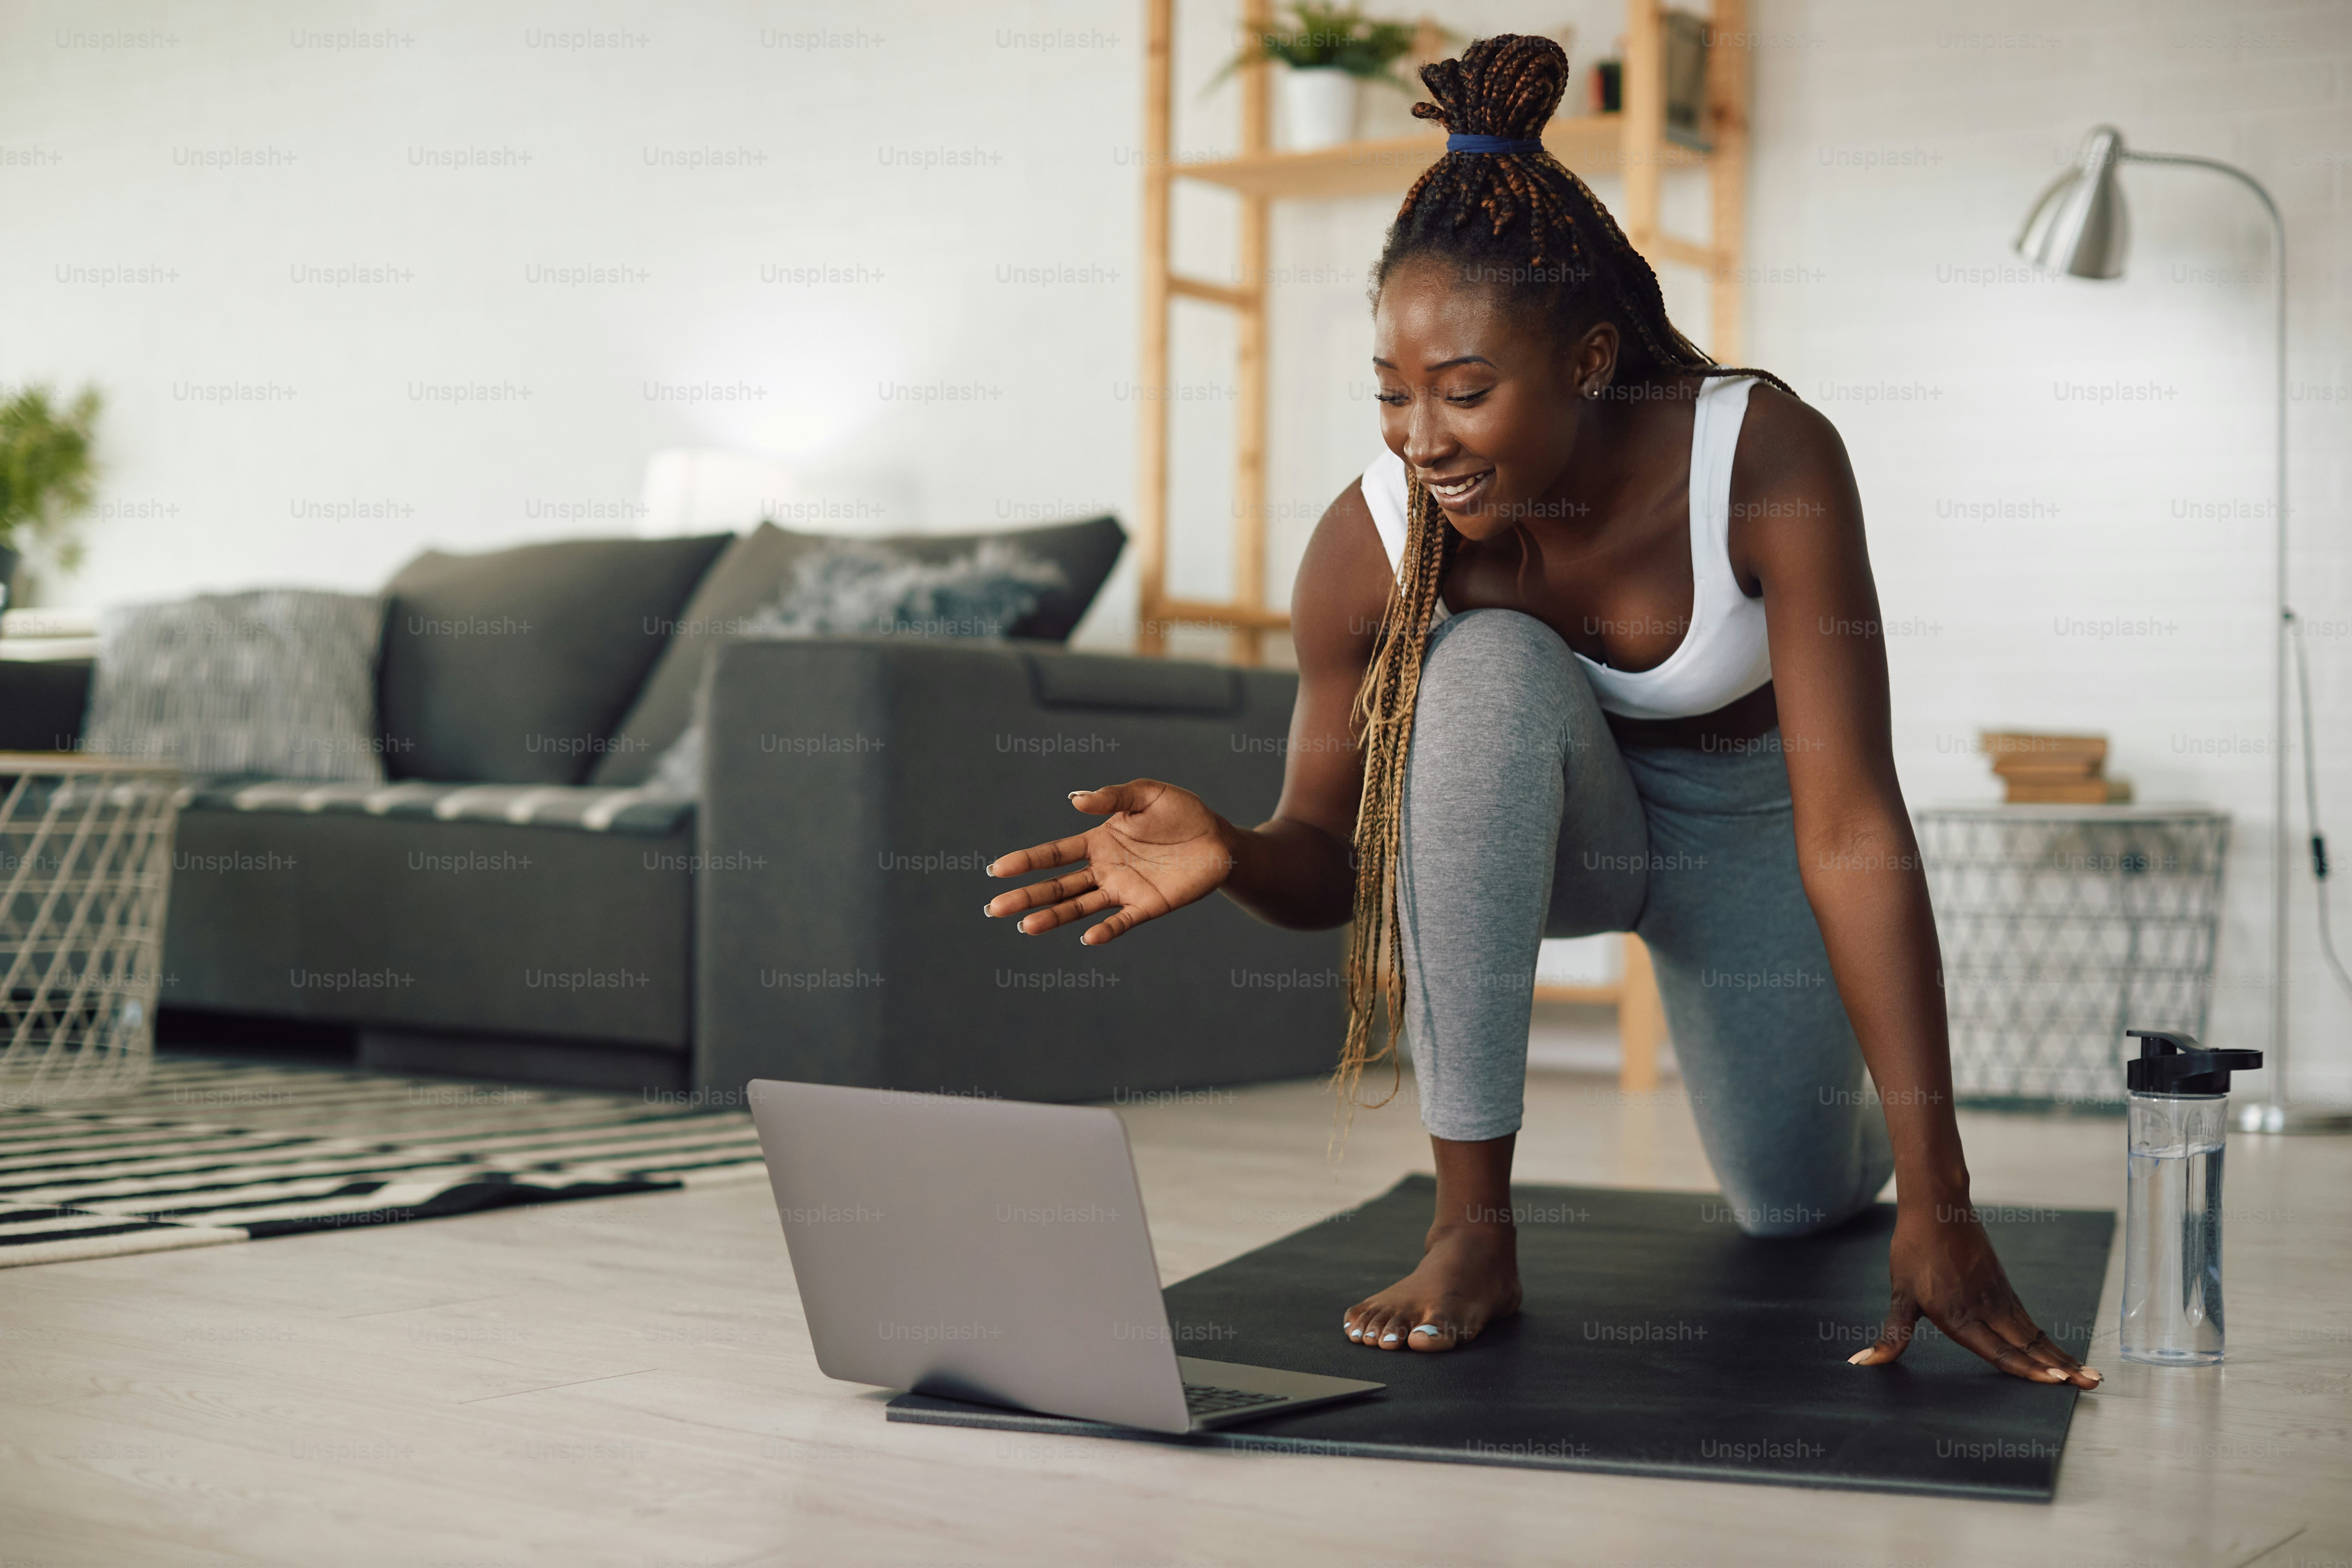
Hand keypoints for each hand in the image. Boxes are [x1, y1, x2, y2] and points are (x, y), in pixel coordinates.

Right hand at [983, 780, 1234, 945]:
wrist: (1218, 838)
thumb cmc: (1181, 812)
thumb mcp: (1145, 793)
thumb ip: (1111, 797)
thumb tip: (1073, 800)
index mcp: (1098, 841)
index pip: (1054, 854)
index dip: (1026, 861)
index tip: (996, 870)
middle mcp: (1104, 869)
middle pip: (1057, 886)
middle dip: (1026, 896)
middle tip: (994, 909)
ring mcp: (1123, 890)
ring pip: (1080, 907)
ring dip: (1054, 917)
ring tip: (1026, 926)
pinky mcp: (1147, 906)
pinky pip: (1122, 922)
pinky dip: (1105, 930)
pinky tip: (1087, 938)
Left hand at [1851, 1202, 2101, 1389]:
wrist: (1937, 1207)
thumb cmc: (1913, 1252)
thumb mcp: (1899, 1296)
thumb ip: (1891, 1335)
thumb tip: (1862, 1362)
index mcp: (1960, 1317)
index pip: (1999, 1351)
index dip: (2027, 1369)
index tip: (2057, 1381)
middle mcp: (1986, 1310)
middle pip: (2029, 1345)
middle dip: (2060, 1368)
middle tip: (2092, 1384)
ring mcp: (1999, 1298)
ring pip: (2035, 1334)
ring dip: (2062, 1355)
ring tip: (2090, 1374)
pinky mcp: (2004, 1288)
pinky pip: (2030, 1321)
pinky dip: (2048, 1339)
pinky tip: (2058, 1352)